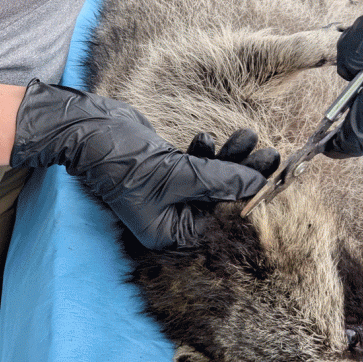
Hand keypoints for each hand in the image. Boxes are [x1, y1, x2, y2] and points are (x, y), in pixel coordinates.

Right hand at [10, 81, 269, 248]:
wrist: (89, 127)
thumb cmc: (122, 160)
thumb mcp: (177, 174)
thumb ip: (220, 180)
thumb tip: (259, 183)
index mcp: (167, 233)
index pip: (217, 222)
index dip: (245, 201)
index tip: (273, 179)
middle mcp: (168, 218)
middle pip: (218, 199)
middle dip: (243, 175)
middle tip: (272, 154)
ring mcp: (168, 192)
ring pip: (211, 178)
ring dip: (229, 157)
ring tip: (247, 135)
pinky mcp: (167, 169)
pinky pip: (197, 164)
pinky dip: (206, 152)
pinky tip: (207, 138)